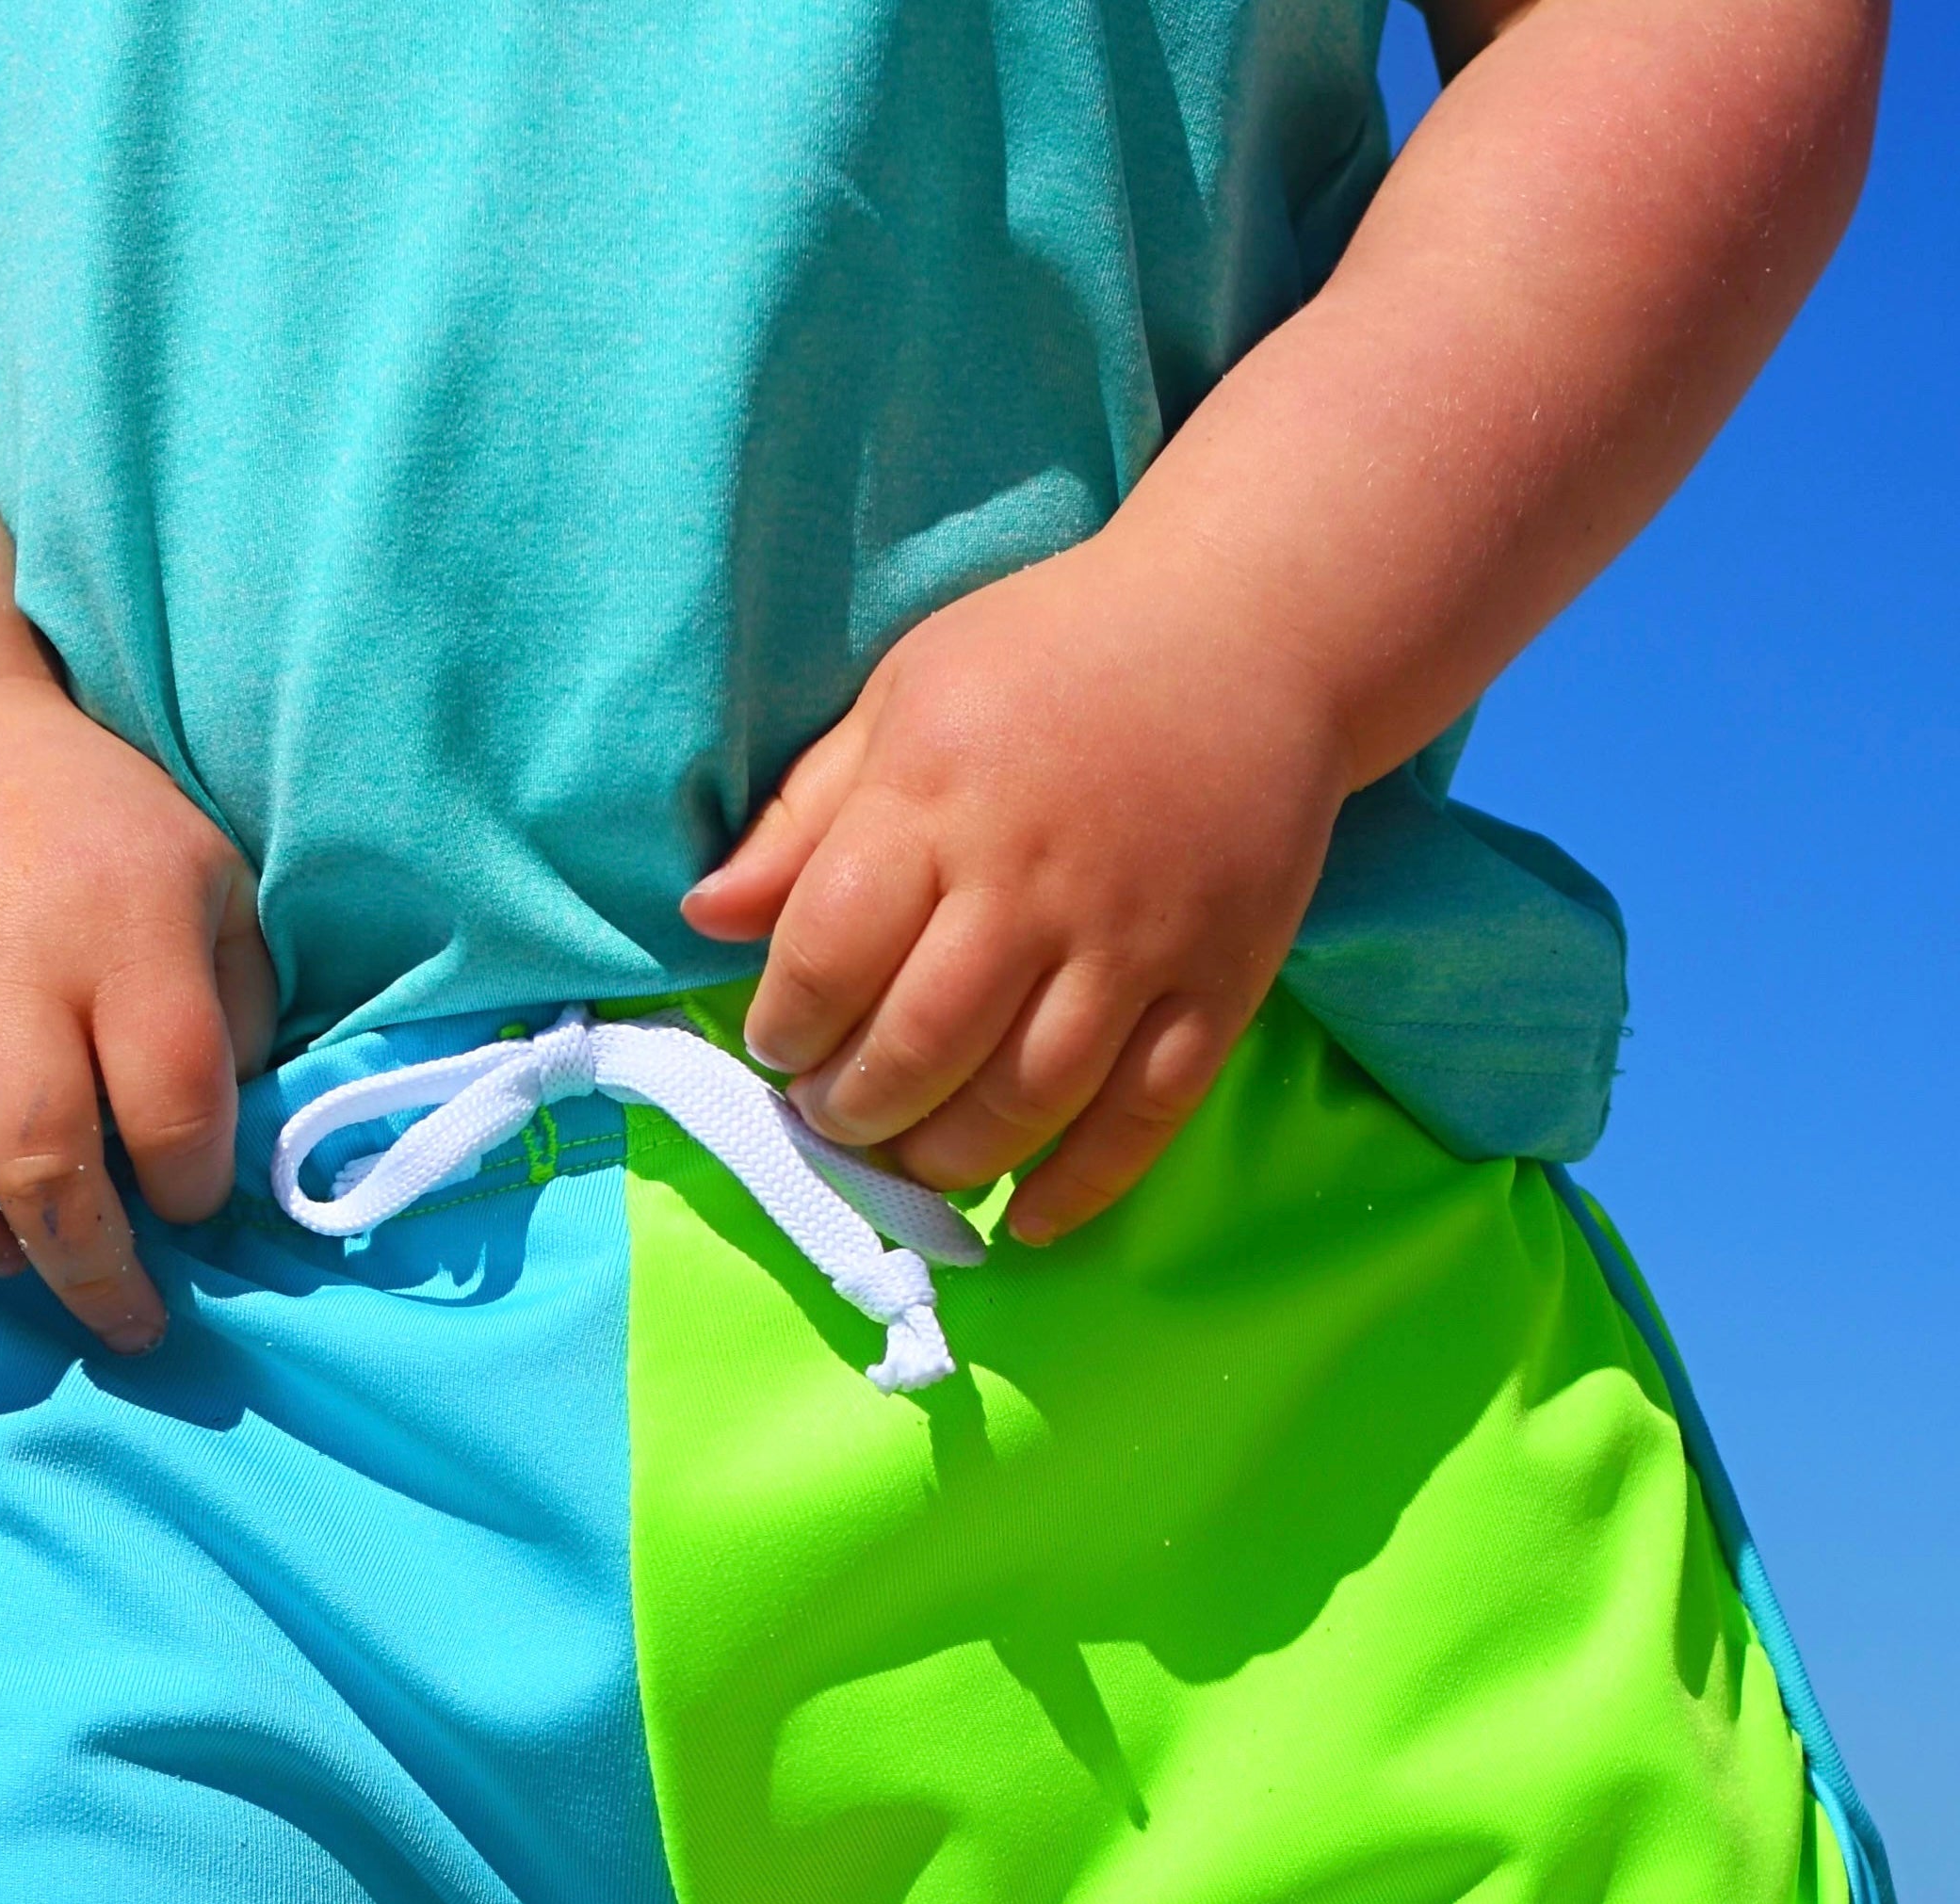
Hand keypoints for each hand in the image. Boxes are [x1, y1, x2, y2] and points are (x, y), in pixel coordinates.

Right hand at [0, 675, 275, 1348]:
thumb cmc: (92, 838)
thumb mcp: (210, 884)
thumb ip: (237, 1013)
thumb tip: (232, 1156)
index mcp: (122, 937)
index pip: (175, 1107)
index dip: (193, 1191)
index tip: (189, 1207)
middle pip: (39, 1158)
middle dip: (87, 1268)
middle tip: (119, 1314)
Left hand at [682, 543, 1350, 1243]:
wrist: (1255, 630)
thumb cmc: (1054, 657)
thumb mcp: (905, 696)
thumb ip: (805, 817)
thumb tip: (704, 916)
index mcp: (941, 797)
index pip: (832, 950)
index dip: (786, 1021)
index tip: (776, 1043)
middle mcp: (1035, 880)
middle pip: (922, 1043)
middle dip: (853, 1108)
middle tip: (832, 1115)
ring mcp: (1134, 941)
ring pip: (1026, 1098)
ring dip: (946, 1157)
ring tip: (905, 1157)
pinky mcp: (1219, 981)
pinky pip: (1145, 1113)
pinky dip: (1083, 1184)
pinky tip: (1026, 1218)